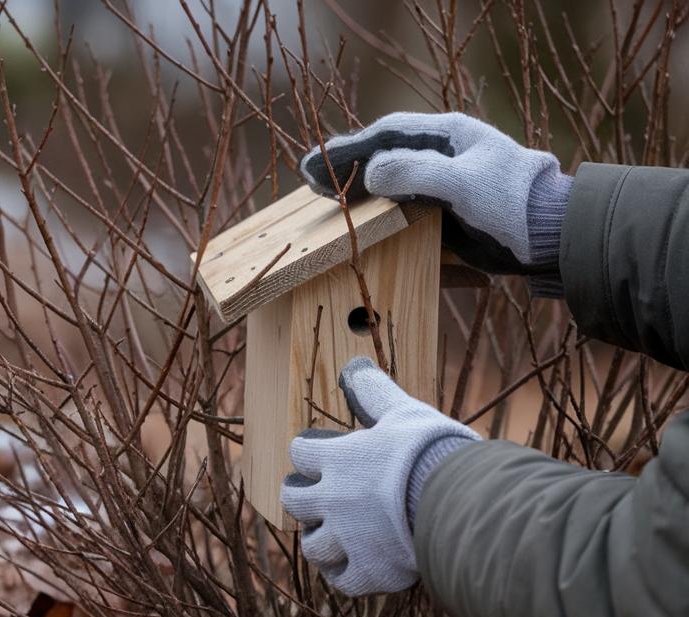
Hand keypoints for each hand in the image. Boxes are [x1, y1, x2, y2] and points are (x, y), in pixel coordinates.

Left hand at [280, 358, 479, 595]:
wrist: (464, 503)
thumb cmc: (434, 453)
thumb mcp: (405, 412)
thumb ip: (375, 392)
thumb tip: (354, 365)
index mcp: (337, 460)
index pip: (299, 452)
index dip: (309, 453)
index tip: (319, 455)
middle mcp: (332, 500)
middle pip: (293, 501)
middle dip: (301, 497)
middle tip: (314, 497)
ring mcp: (348, 539)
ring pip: (313, 545)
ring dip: (320, 539)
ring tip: (332, 535)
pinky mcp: (369, 571)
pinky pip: (342, 579)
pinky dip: (343, 573)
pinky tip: (350, 567)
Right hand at [300, 112, 571, 279]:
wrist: (551, 238)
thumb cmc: (513, 201)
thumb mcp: (461, 182)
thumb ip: (415, 173)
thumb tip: (372, 172)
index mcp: (448, 136)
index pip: (389, 133)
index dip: (351, 147)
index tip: (319, 163)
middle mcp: (443, 158)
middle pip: (385, 158)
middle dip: (348, 170)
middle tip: (310, 183)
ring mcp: (443, 188)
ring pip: (391, 187)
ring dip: (359, 196)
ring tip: (327, 205)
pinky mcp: (446, 217)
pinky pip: (404, 213)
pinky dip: (379, 218)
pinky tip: (360, 228)